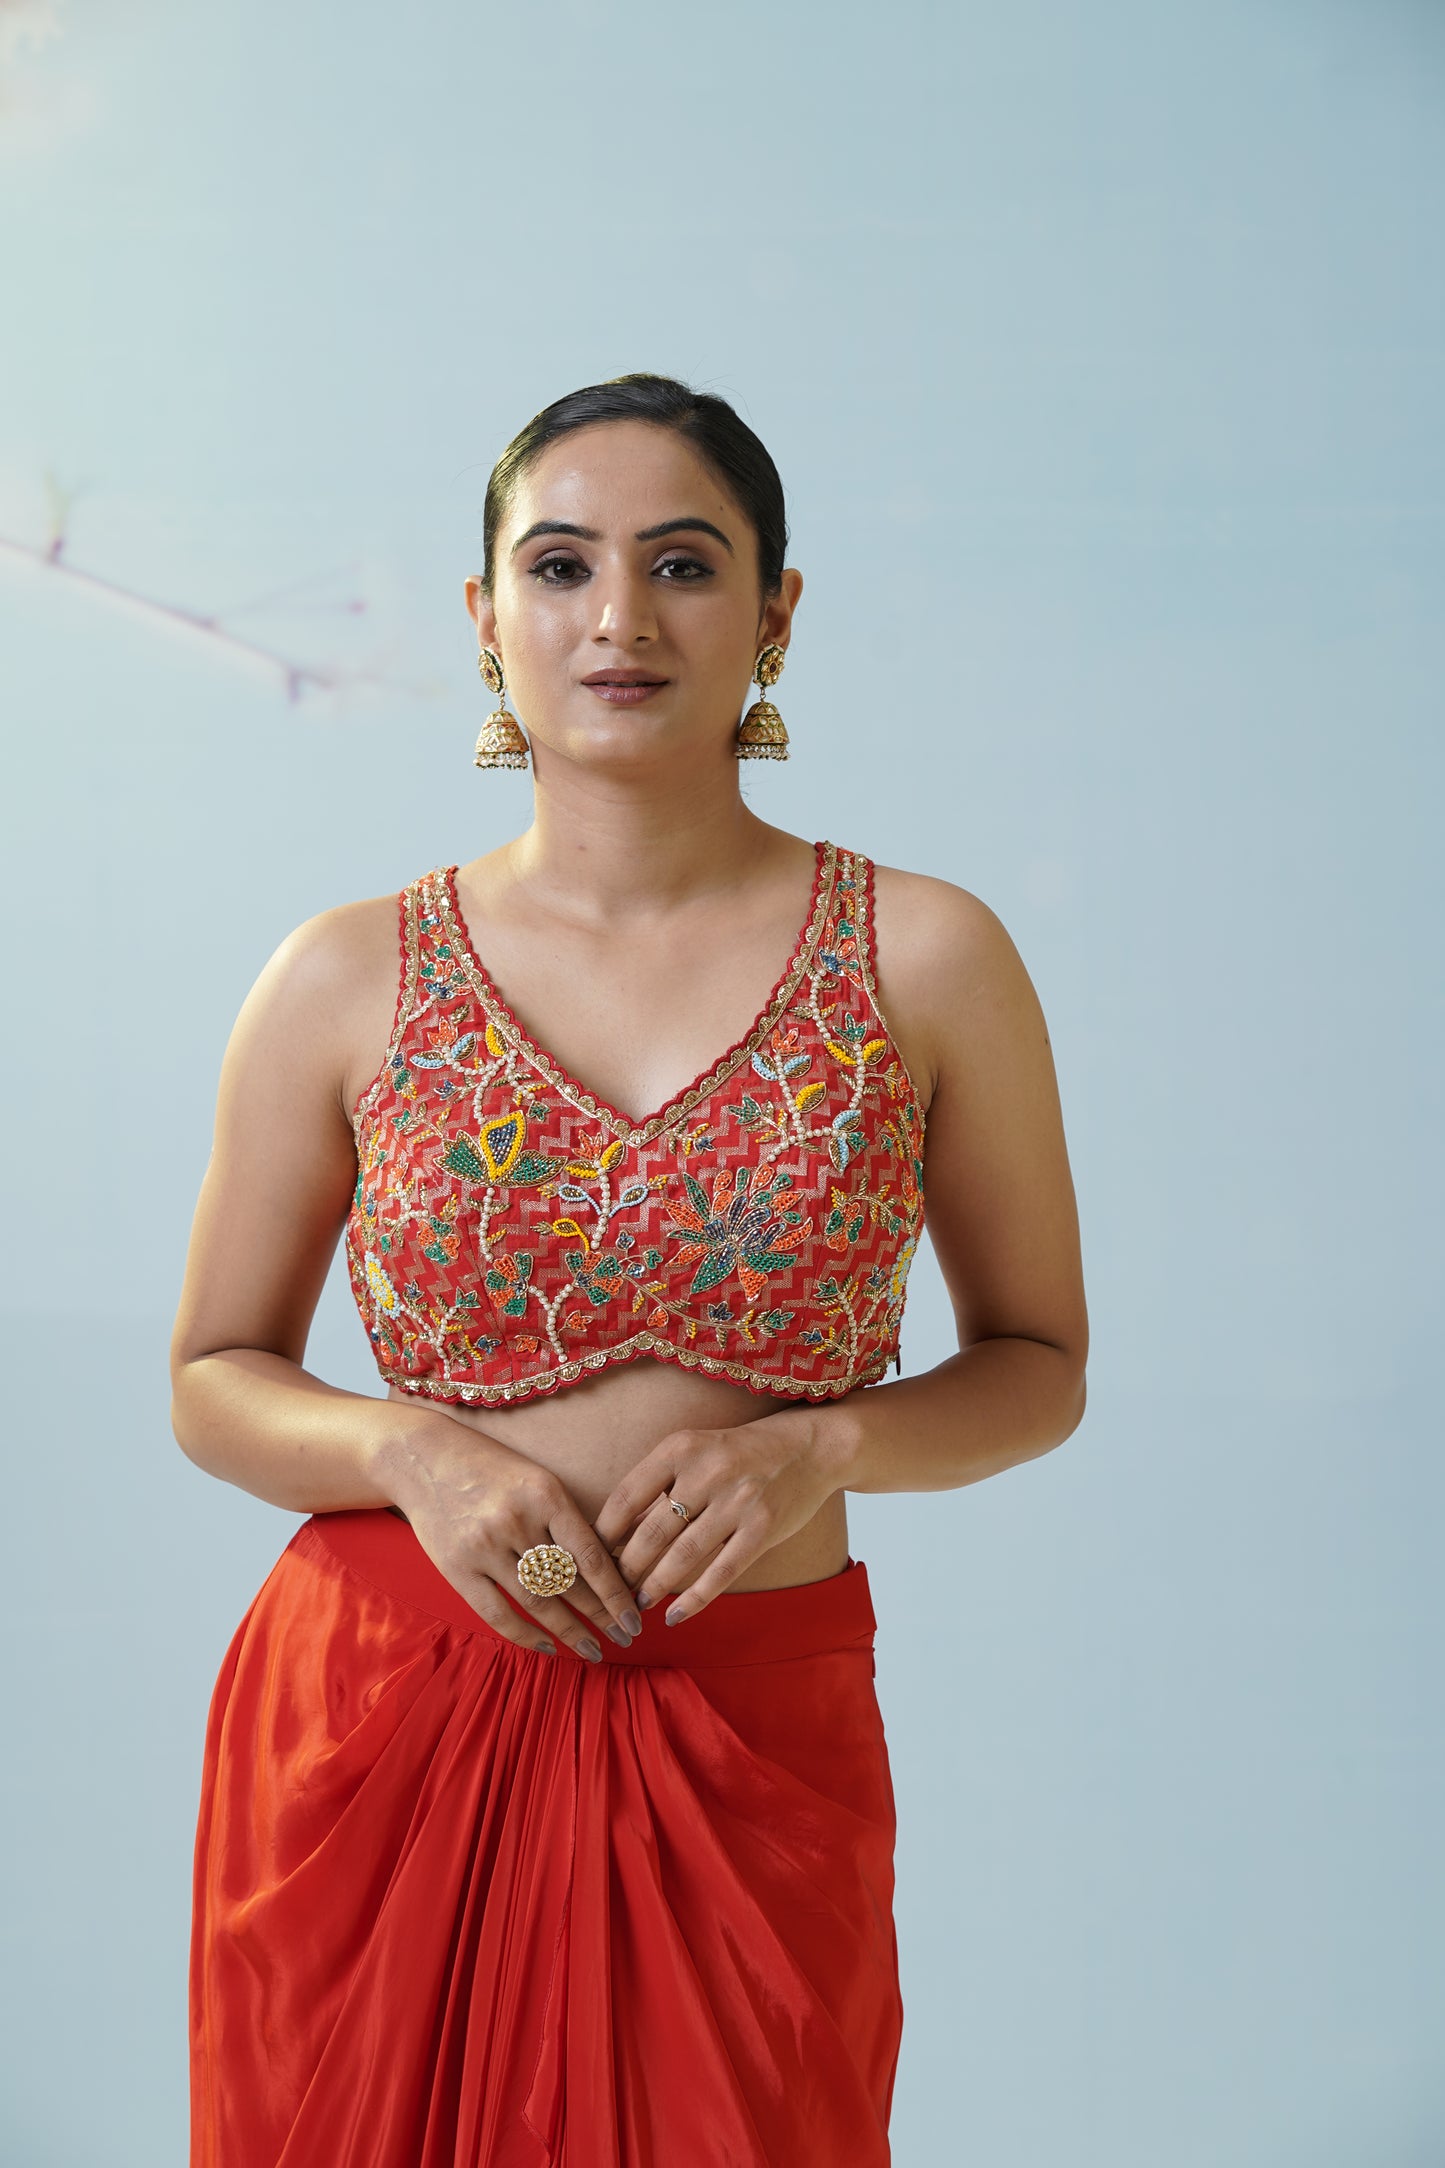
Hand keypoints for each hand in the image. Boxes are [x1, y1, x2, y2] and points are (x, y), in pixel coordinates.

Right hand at [384, 1415, 642, 1660]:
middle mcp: (516, 1521)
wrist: (424, 1456)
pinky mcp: (457, 1568)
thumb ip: (566, 1520)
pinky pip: (497, 1613)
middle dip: (601, 1616)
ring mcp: (484, 1547)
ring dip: (569, 1631)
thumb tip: (608, 1569)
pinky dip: (525, 1635)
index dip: (615, 1594)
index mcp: (545, 1495)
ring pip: (538, 1602)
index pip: (590, 1556)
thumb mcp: (537, 1479)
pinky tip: (548, 1646)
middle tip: (625, 1637)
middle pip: (569, 1583)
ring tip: (592, 1648)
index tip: (634, 1618)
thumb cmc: (491, 1468)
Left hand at [592, 1410, 841, 1625]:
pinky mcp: (763, 1528)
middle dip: (625, 1569)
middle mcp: (708, 1471)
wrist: (809, 1448)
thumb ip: (659, 1485)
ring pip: (683, 1556)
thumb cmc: (739, 1454)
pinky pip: (721, 1572)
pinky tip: (675, 1616)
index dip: (603, 1533)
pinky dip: (694, 1600)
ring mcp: (738, 1500)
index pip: (626, 1496)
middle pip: (651, 1532)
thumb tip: (612, 1533)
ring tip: (637, 1604)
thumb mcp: (695, 1452)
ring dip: (654, 1587)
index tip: (590, 1557)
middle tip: (610, 1592)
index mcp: (680, 1447)